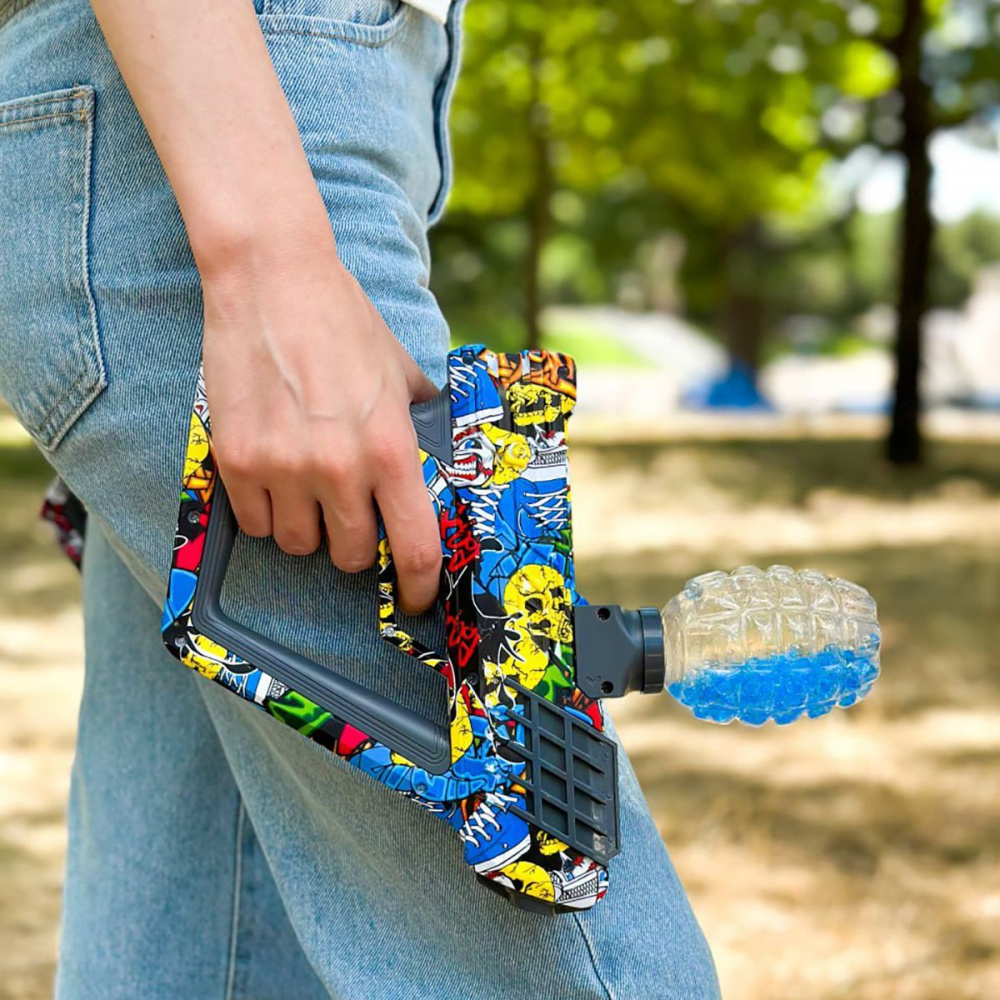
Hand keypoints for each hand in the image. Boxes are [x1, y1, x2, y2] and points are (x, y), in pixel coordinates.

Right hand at [200, 227, 440, 614]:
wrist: (272, 280)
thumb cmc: (345, 323)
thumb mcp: (401, 373)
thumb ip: (418, 424)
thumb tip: (430, 459)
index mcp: (391, 449)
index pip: (415, 547)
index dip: (420, 586)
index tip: (416, 598)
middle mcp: (339, 468)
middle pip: (353, 556)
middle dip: (358, 545)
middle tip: (352, 515)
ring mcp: (283, 468)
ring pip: (299, 546)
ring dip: (310, 529)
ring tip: (309, 490)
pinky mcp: (235, 460)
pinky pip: (255, 523)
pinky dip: (267, 513)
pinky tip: (274, 478)